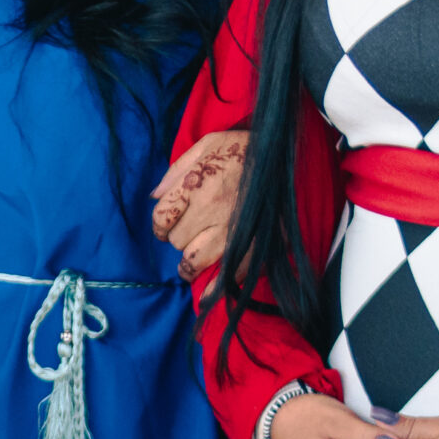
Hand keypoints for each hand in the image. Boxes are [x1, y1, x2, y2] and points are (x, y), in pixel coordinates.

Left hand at [151, 129, 246, 281]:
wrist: (284, 154)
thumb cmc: (242, 146)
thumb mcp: (206, 145)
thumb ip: (176, 171)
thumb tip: (154, 196)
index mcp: (197, 186)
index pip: (161, 217)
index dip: (159, 224)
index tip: (164, 225)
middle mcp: (211, 211)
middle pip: (177, 241)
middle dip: (177, 239)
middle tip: (186, 235)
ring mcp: (233, 231)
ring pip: (196, 261)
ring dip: (189, 265)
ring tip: (189, 265)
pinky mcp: (254, 244)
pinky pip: (230, 274)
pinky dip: (217, 285)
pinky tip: (209, 293)